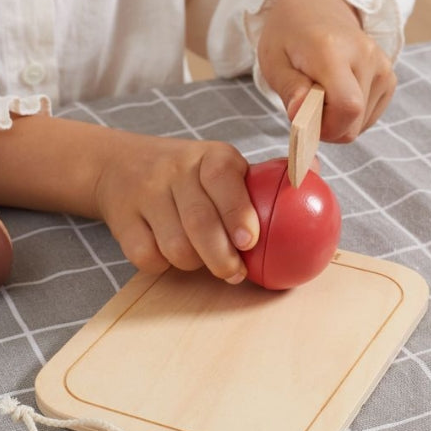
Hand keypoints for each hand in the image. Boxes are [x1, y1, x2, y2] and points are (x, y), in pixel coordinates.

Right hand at [0, 116, 259, 282]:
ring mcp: (146, 193)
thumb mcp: (222, 165)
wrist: (120, 163)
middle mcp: (176, 170)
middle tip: (235, 273)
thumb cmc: (189, 173)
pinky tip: (171, 256)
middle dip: (221, 257)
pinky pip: (145, 256)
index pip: (223, 179)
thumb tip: (310, 186)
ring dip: (194, 264)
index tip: (250, 242)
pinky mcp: (123, 218)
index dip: (238, 213)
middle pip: (199, 221)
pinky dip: (162, 265)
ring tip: (204, 261)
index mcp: (211, 156)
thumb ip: (260, 182)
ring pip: (174, 246)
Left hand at [257, 0, 395, 141]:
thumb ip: (289, 89)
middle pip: (354, 120)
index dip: (327, 126)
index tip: (305, 118)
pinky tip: (337, 93)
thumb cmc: (289, 36)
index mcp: (333, 50)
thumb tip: (302, 116)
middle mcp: (366, 56)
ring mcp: (383, 66)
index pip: (347, 107)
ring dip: (339, 120)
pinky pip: (370, 116)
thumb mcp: (274, 61)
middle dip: (328, 125)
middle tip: (307, 105)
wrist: (315, 8)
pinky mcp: (389, 77)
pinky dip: (351, 115)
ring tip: (322, 94)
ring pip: (362, 123)